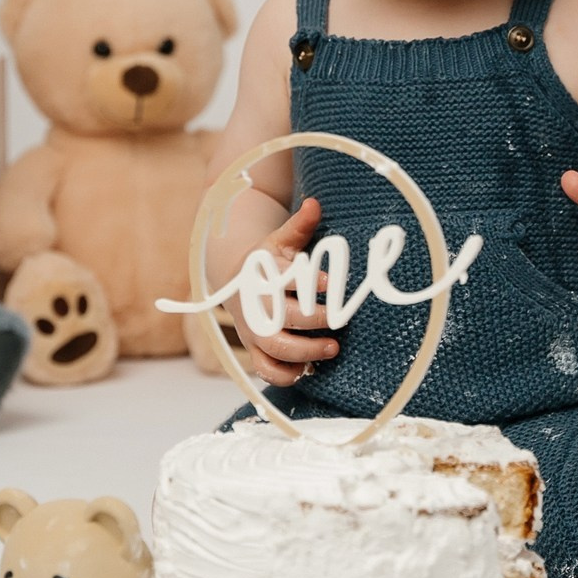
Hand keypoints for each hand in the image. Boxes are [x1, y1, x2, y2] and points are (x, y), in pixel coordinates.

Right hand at [236, 197, 339, 387]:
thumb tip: (315, 204)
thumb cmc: (266, 263)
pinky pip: (267, 370)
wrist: (237, 285)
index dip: (307, 281)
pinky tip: (310, 367)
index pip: (283, 278)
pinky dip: (287, 374)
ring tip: (333, 348)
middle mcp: (257, 305)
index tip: (330, 283)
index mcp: (263, 275)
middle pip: (282, 317)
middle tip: (340, 321)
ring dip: (305, 352)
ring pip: (275, 348)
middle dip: (313, 320)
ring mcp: (254, 331)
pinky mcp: (255, 350)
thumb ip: (299, 226)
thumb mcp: (279, 241)